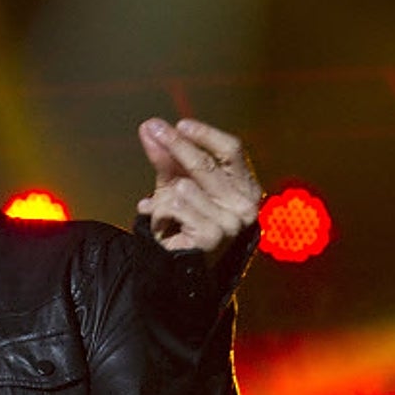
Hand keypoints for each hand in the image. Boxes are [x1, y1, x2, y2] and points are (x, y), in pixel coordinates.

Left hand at [136, 118, 261, 265]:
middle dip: (176, 144)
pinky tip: (164, 228)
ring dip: (162, 198)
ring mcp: (231, 221)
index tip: (181, 124)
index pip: (231, 151)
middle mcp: (244, 204)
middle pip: (205, 164)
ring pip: (183, 187)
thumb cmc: (182, 225)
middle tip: (153, 128)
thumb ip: (166, 159)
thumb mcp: (174, 187)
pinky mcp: (212, 235)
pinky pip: (174, 207)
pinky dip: (159, 215)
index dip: (206, 135)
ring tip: (163, 215)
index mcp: (244, 187)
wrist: (178, 270)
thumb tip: (149, 128)